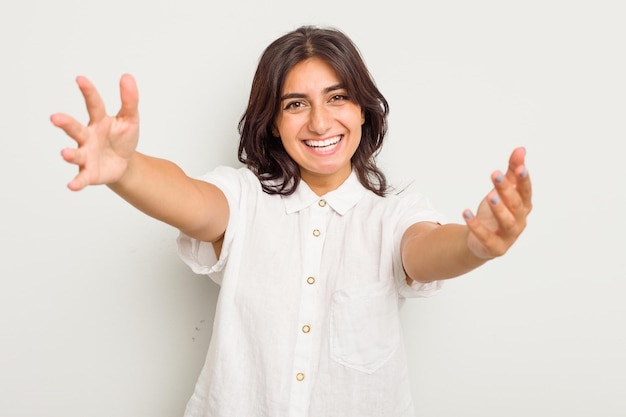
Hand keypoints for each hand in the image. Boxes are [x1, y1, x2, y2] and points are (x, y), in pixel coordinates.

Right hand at [50, 74, 139, 190]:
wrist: (125, 163)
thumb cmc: (122, 138)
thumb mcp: (130, 119)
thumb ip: (129, 100)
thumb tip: (127, 76)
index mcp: (99, 121)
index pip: (94, 105)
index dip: (88, 92)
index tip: (80, 79)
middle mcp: (88, 136)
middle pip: (75, 128)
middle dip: (65, 124)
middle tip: (55, 118)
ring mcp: (86, 154)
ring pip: (75, 153)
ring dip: (69, 154)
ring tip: (64, 153)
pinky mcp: (89, 172)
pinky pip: (81, 177)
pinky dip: (77, 181)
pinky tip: (72, 185)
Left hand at [463, 147, 532, 258]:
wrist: (481, 241)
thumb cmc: (495, 213)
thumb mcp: (502, 192)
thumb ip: (511, 173)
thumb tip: (521, 150)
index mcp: (523, 206)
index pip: (526, 191)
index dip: (523, 180)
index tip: (520, 166)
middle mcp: (519, 221)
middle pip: (516, 205)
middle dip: (506, 190)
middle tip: (495, 174)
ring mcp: (508, 236)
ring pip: (507, 222)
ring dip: (498, 208)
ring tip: (489, 195)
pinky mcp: (494, 247)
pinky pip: (485, 236)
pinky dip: (476, 226)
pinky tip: (466, 212)